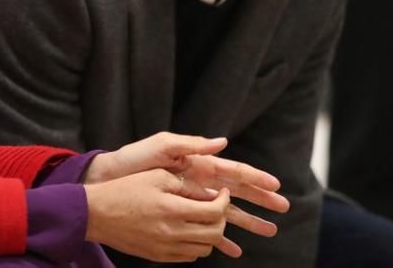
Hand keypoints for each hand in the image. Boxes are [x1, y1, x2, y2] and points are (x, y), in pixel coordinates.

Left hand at [85, 132, 289, 248]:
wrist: (109, 180)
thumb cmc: (133, 160)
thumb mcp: (160, 147)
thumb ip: (190, 145)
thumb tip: (221, 141)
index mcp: (197, 163)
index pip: (233, 170)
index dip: (255, 177)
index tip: (276, 184)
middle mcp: (198, 180)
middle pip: (237, 191)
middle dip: (260, 200)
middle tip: (284, 208)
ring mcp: (191, 198)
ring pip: (226, 211)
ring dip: (248, 222)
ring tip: (270, 231)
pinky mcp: (180, 213)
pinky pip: (205, 227)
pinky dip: (221, 239)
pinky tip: (234, 250)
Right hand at [85, 169, 232, 261]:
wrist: (96, 213)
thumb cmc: (124, 189)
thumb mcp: (155, 176)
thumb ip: (185, 184)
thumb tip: (209, 193)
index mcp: (171, 209)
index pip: (214, 212)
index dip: (224, 201)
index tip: (222, 193)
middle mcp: (171, 232)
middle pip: (214, 233)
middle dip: (221, 218)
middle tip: (215, 206)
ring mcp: (165, 248)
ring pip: (205, 248)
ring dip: (210, 233)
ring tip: (201, 218)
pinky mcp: (158, 256)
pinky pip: (189, 256)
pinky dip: (195, 244)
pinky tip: (187, 230)